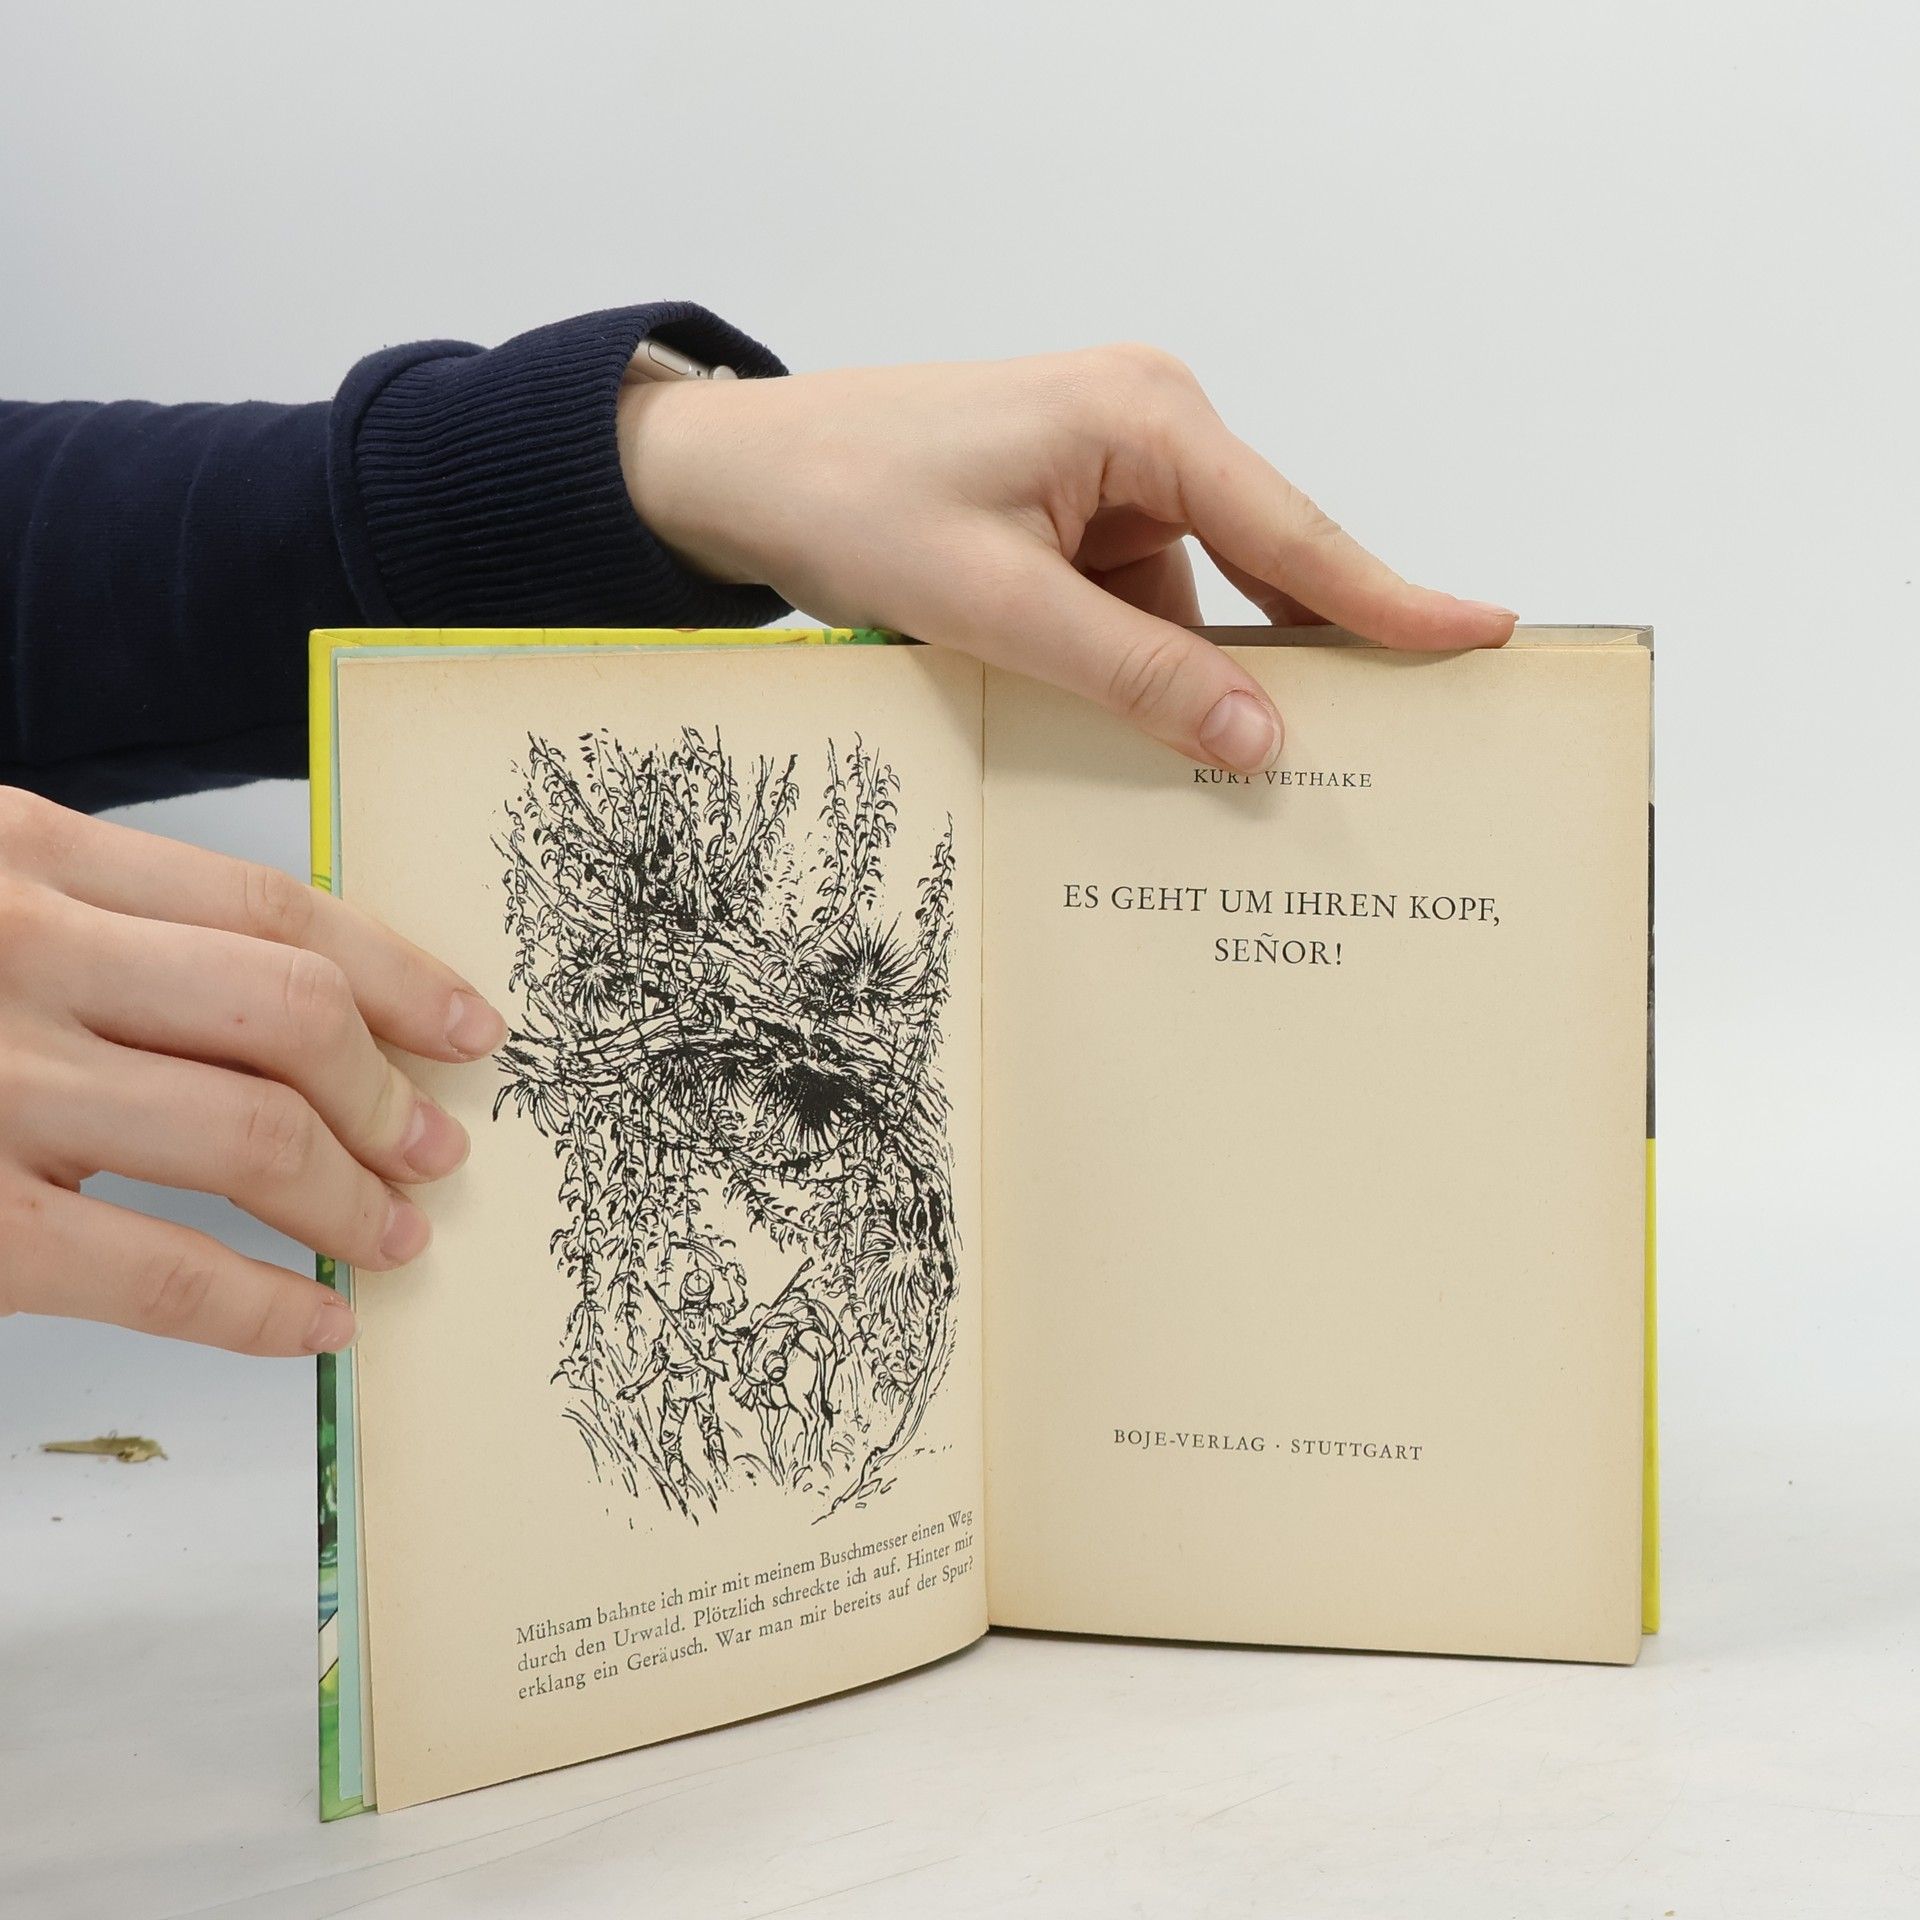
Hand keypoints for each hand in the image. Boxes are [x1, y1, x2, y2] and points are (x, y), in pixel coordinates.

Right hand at [0, 790, 506, 1354]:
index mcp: (24, 853)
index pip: (273, 908)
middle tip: (440, 1145)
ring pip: (248, 1133)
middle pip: (289, 1012)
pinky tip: (315, 1324)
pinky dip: (262, 1306)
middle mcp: (17, 950)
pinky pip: (158, 1270)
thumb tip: (283, 994)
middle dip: (388, 1089)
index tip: (470, 1025)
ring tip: (397, 1234)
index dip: (399, 971)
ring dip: (352, 1192)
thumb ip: (94, 918)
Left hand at [618, 345, 1514, 772]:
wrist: (741, 474)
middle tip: (1363, 752)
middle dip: (1284, 662)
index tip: (1484, 638)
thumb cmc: (848, 500)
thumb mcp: (995, 605)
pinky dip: (1126, 667)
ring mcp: (1109, 473)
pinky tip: (1108, 726)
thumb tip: (1259, 737)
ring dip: (1177, 681)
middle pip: (1258, 566)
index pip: (1294, 528)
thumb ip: (1132, 672)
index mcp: (1142, 417)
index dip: (1390, 599)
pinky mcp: (1073, 516)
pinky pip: (1133, 607)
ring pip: (1190, 603)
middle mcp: (1144, 428)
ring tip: (1174, 758)